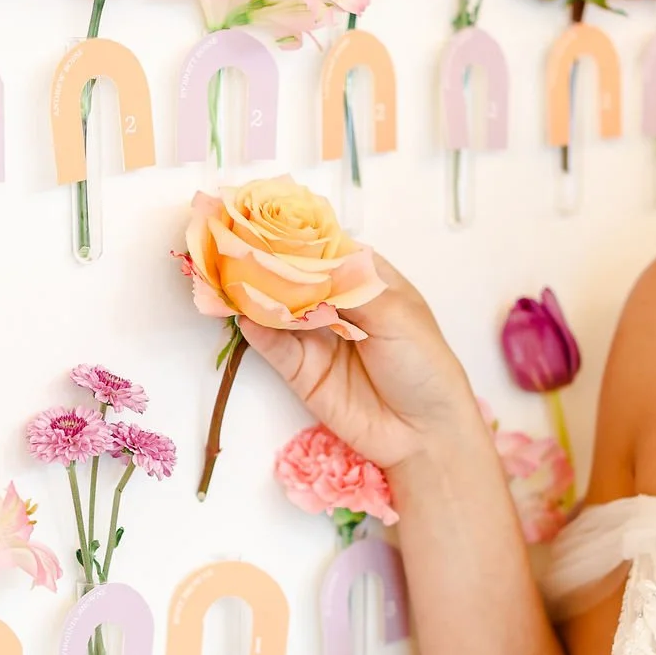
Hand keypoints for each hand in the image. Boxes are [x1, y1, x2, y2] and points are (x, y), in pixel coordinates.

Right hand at [239, 255, 478, 469]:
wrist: (424, 433)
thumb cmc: (424, 366)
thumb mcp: (397, 317)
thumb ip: (349, 290)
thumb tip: (307, 266)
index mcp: (366, 280)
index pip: (325, 249)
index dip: (299, 236)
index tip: (269, 220)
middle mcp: (336, 302)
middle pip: (295, 276)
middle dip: (268, 261)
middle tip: (238, 243)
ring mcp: (315, 336)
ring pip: (278, 308)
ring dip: (255, 293)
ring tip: (231, 274)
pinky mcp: (300, 369)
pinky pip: (273, 345)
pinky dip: (257, 329)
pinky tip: (244, 316)